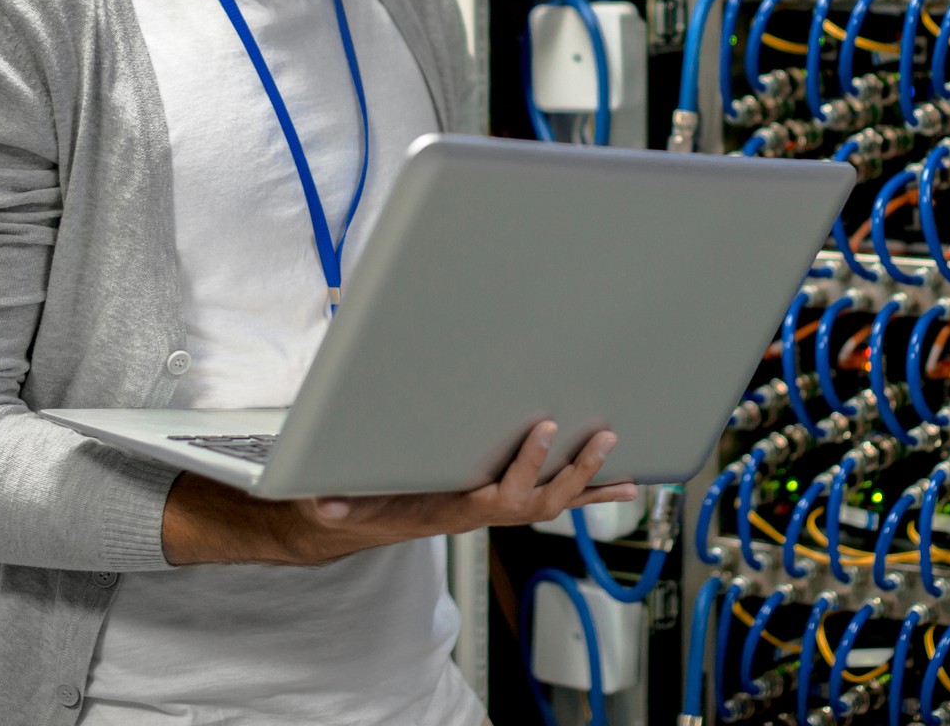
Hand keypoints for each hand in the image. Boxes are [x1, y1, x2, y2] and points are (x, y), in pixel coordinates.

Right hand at [161, 421, 637, 566]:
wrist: (366, 521)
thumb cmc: (361, 504)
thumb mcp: (340, 504)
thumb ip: (334, 503)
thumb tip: (321, 504)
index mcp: (453, 510)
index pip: (497, 495)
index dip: (524, 465)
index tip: (545, 427)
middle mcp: (483, 513)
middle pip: (539, 502)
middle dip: (573, 472)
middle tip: (601, 437)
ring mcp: (498, 509)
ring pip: (553, 503)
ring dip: (590, 485)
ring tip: (628, 469)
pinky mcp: (505, 500)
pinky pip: (553, 499)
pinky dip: (589, 492)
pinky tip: (620, 481)